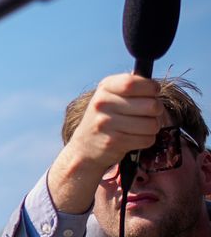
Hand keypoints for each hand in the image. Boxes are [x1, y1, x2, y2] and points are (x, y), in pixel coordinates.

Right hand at [47, 73, 163, 211]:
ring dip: (150, 130)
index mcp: (105, 88)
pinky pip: (146, 138)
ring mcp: (105, 123)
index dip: (151, 91)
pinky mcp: (111, 141)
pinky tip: (130, 143)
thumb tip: (153, 86)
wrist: (81, 154)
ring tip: (135, 132)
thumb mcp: (111, 101)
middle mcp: (103, 103)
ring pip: (152, 122)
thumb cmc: (104, 125)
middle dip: (154, 113)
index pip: (139, 82)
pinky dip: (144, 142)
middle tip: (143, 119)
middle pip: (151, 104)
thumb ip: (130, 90)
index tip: (148, 98)